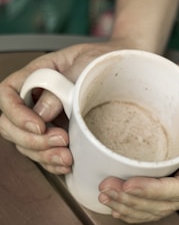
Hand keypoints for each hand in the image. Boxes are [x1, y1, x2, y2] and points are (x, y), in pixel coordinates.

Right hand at [0, 38, 136, 172]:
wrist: (122, 68)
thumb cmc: (102, 60)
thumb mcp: (82, 67)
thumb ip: (59, 87)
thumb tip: (41, 113)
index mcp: (35, 76)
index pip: (7, 94)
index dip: (16, 114)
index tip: (39, 126)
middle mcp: (35, 98)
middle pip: (10, 125)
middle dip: (32, 140)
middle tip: (61, 140)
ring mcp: (45, 119)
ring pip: (26, 143)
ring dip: (43, 155)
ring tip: (67, 156)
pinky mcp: (58, 133)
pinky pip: (44, 153)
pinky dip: (52, 162)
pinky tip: (66, 164)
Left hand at [98, 81, 178, 222]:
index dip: (152, 191)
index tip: (127, 184)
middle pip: (164, 203)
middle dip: (133, 200)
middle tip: (104, 189)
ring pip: (155, 209)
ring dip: (128, 207)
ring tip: (103, 196)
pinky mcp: (168, 183)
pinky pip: (152, 207)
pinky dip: (133, 212)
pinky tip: (115, 209)